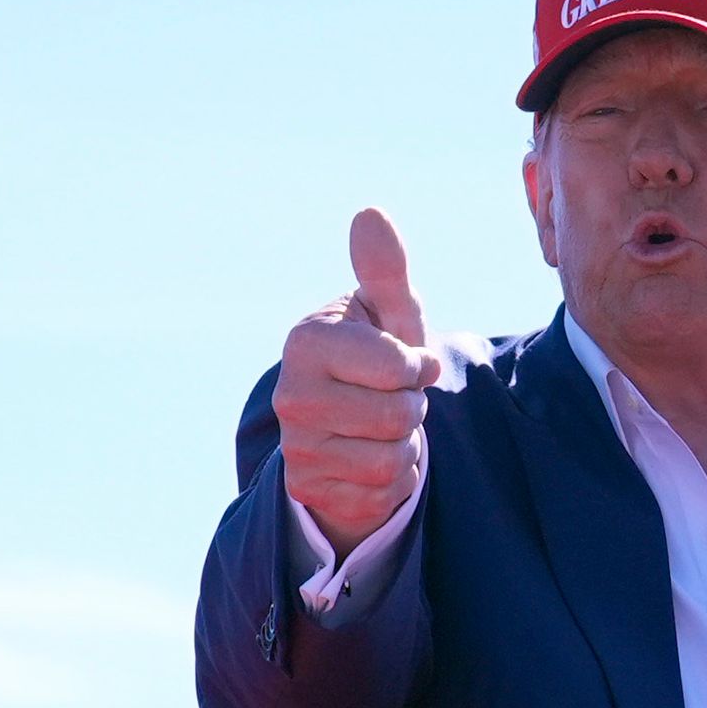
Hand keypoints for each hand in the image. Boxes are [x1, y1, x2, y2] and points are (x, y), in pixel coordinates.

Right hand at [275, 208, 441, 554]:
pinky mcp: (309, 490)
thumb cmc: (376, 356)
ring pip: (393, 458)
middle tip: (390, 398)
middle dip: (412, 408)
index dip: (416, 368)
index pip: (397, 368)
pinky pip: (383, 493)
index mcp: (307, 342)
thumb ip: (385, 270)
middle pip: (398, 416)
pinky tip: (370, 459)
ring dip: (405, 445)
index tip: (403, 362)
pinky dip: (392, 480)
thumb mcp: (389, 314)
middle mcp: (290, 396)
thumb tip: (370, 214)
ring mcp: (295, 448)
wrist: (346, 424)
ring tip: (381, 427)